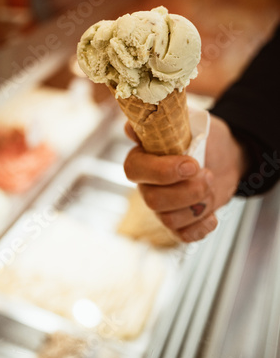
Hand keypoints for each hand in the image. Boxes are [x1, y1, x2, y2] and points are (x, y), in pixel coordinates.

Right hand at [124, 115, 248, 241]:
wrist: (226, 158)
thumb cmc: (204, 137)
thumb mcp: (189, 121)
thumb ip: (163, 121)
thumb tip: (131, 128)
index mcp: (143, 157)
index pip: (134, 170)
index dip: (161, 172)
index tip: (191, 165)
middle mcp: (146, 185)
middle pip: (152, 200)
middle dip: (188, 191)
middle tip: (208, 175)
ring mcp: (161, 206)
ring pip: (168, 219)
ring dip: (199, 205)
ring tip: (212, 186)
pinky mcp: (177, 223)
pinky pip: (182, 236)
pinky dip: (201, 228)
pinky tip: (212, 215)